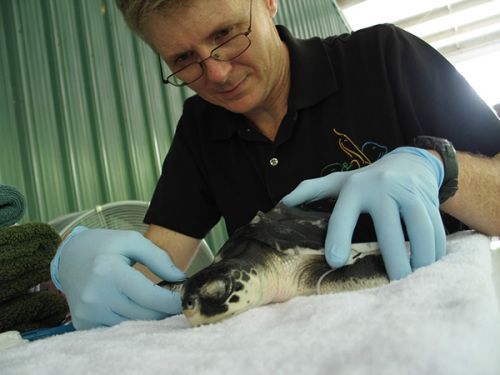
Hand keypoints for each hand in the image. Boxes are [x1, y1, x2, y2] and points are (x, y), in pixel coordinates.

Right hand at [50, 227, 185, 329]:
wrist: (69, 256)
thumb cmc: (105, 246)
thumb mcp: (132, 241)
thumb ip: (159, 258)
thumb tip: (180, 279)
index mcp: (108, 271)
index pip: (149, 296)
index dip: (171, 301)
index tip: (185, 299)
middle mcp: (95, 295)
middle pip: (143, 314)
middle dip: (164, 311)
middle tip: (174, 302)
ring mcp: (87, 312)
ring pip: (131, 325)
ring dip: (149, 318)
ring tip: (157, 304)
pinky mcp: (83, 322)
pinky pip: (115, 329)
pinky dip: (130, 321)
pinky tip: (137, 309)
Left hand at [282, 147, 445, 279]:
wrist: (409, 162)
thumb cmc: (367, 179)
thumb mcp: (337, 181)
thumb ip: (310, 191)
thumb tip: (280, 205)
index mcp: (354, 187)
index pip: (344, 214)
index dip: (338, 238)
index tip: (334, 262)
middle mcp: (382, 188)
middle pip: (389, 231)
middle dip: (392, 261)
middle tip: (391, 282)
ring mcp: (409, 193)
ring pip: (420, 231)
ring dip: (419, 259)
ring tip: (411, 276)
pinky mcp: (429, 199)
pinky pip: (436, 230)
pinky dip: (435, 251)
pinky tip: (427, 263)